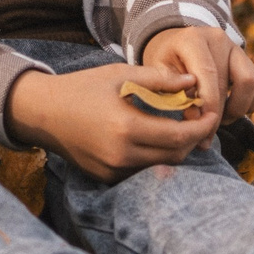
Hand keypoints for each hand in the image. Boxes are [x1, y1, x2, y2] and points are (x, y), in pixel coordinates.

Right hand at [4, 61, 216, 182]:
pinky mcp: (106, 177)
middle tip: (198, 119)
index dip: (201, 126)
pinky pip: (142, 171)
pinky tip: (154, 138)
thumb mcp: (120, 75)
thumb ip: (158, 79)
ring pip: (161, 166)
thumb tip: (192, 82)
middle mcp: (121, 155)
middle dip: (191, 138)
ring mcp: (113, 170)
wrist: (43, 112)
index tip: (211, 114)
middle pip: (175, 155)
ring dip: (174, 149)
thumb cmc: (82, 87)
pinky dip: (154, 157)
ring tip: (178, 127)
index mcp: (126, 128)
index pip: (179, 136)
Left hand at [142, 26, 253, 123]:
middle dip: (217, 115)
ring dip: (236, 109)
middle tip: (204, 136)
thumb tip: (195, 118)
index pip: (207, 72)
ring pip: (250, 83)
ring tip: (217, 120)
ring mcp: (235, 48)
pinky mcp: (247, 59)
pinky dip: (247, 104)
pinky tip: (229, 111)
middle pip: (227, 83)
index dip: (208, 102)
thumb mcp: (159, 74)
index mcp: (193, 39)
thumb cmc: (166, 62)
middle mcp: (218, 39)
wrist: (176, 44)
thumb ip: (175, 94)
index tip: (200, 125)